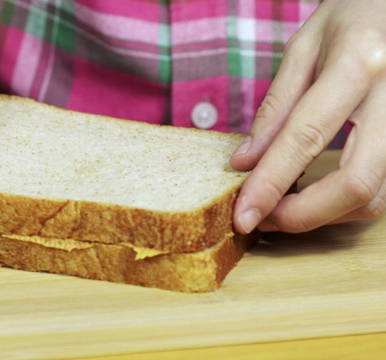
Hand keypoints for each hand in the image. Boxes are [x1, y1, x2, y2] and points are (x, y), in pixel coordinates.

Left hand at [229, 0, 385, 233]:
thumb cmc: (353, 16)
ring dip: (322, 214)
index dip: (270, 185)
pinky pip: (383, 189)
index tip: (242, 216)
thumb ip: (275, 107)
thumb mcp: (304, 48)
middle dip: (302, 215)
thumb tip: (245, 161)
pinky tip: (312, 193)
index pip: (306, 138)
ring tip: (280, 204)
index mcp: (359, 65)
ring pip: (376, 197)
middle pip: (356, 183)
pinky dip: (342, 203)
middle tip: (262, 218)